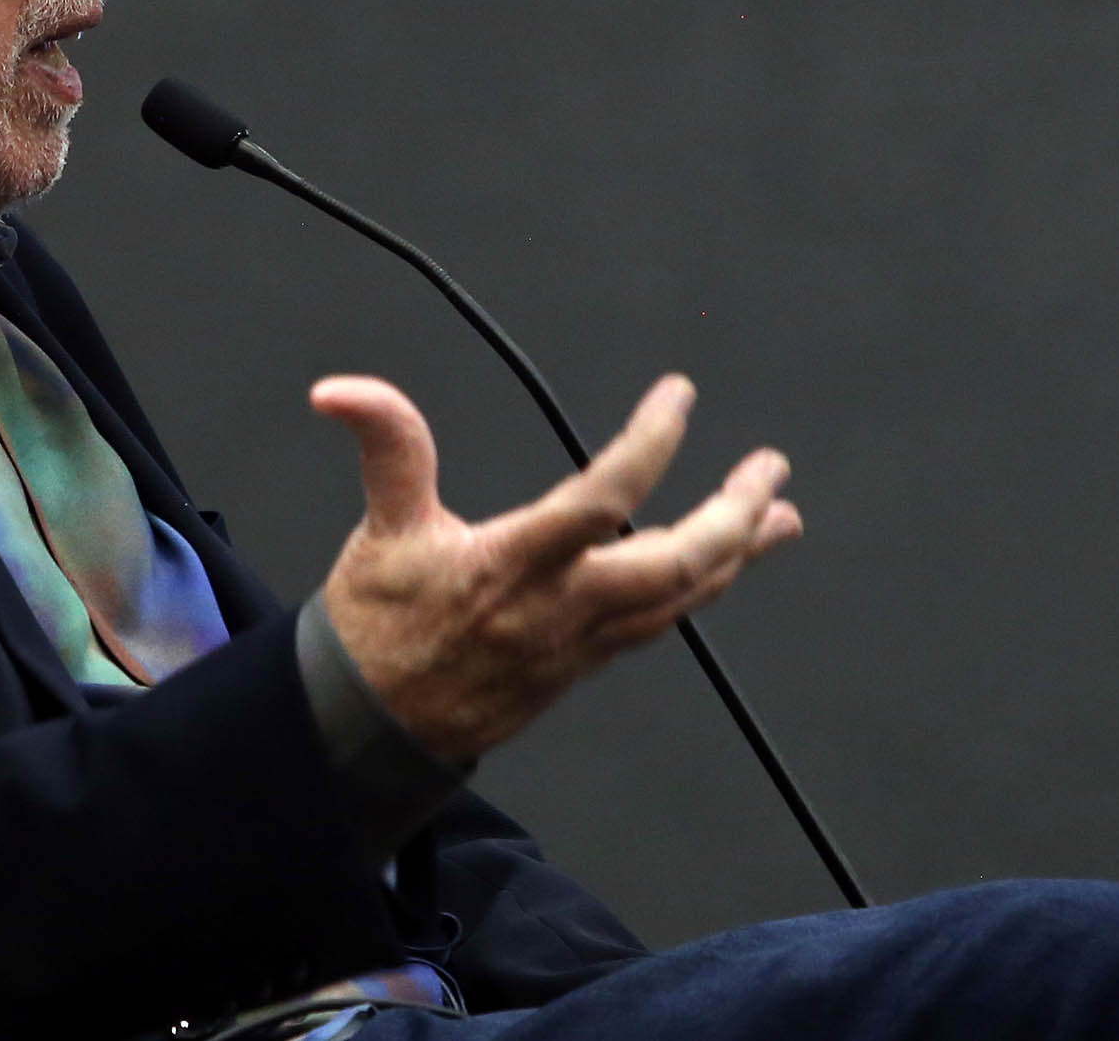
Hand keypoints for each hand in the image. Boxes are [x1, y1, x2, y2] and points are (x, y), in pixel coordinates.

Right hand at [310, 372, 799, 763]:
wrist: (375, 727)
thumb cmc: (378, 625)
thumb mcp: (379, 529)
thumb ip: (387, 447)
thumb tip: (339, 390)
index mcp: (512, 566)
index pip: (600, 503)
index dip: (648, 446)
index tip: (678, 397)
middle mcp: (559, 608)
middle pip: (672, 570)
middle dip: (731, 518)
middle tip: (769, 468)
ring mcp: (580, 641)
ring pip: (679, 601)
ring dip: (736, 554)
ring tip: (779, 513)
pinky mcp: (585, 660)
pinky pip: (661, 622)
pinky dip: (702, 586)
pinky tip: (724, 562)